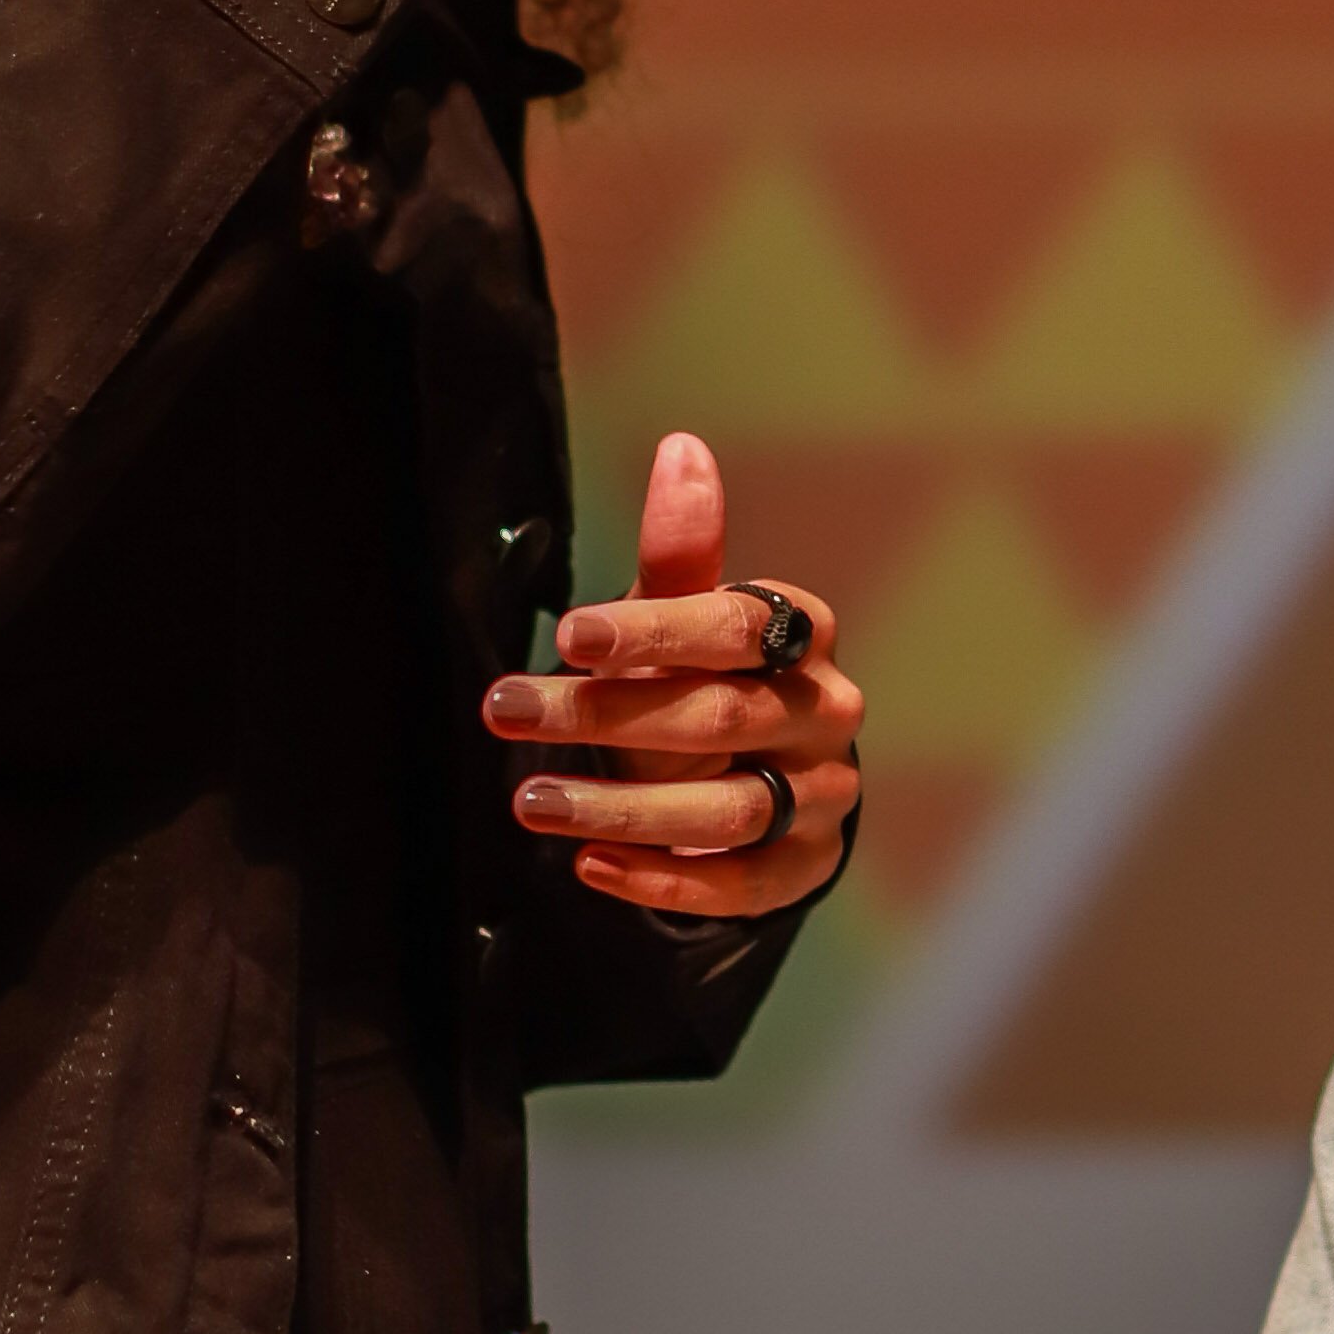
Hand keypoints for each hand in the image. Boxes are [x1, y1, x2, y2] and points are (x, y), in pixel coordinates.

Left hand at [482, 427, 861, 916]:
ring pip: (728, 810)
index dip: (653, 632)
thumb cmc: (707, 677)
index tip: (569, 635)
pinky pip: (740, 885)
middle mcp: (826, 713)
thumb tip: (680, 447)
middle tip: (507, 710)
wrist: (765, 775)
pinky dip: (664, 881)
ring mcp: (823, 796)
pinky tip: (589, 866)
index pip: (733, 628)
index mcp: (802, 635)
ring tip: (533, 802)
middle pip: (718, 718)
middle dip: (603, 716)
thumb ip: (681, 551)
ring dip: (622, 808)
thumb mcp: (684, 617)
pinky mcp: (805, 867)